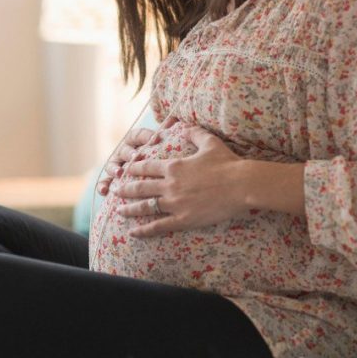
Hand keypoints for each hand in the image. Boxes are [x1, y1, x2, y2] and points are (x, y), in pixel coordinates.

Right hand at [96, 127, 160, 196]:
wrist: (150, 175)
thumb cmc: (158, 155)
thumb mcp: (164, 144)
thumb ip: (167, 132)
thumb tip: (174, 120)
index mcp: (135, 140)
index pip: (138, 135)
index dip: (145, 136)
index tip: (156, 138)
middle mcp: (124, 151)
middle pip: (124, 150)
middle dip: (129, 153)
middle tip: (136, 156)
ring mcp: (116, 165)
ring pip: (112, 165)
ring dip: (114, 169)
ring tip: (119, 173)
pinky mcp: (111, 180)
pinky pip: (104, 182)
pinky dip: (103, 186)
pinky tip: (104, 191)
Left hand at [112, 123, 257, 236]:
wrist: (241, 184)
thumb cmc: (227, 163)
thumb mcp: (209, 143)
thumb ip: (194, 133)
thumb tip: (185, 125)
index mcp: (174, 166)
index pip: (147, 166)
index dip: (134, 168)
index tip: (125, 169)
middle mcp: (170, 184)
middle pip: (141, 187)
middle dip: (125, 188)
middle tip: (115, 190)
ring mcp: (175, 203)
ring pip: (145, 206)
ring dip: (130, 209)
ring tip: (118, 211)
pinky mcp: (183, 219)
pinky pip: (159, 226)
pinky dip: (144, 230)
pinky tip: (133, 232)